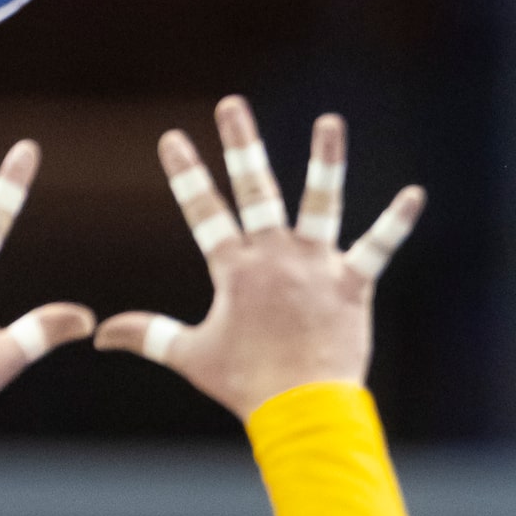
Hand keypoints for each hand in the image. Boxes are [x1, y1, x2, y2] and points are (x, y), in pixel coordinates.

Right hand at [96, 96, 426, 417]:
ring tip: (330, 121)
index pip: (204, 213)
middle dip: (241, 144)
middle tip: (231, 104)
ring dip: (325, 160)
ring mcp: (316, 266)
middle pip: (255, 190)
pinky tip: (416, 195)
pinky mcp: (352, 284)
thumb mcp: (191, 356)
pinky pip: (378, 248)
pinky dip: (397, 223)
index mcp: (235, 270)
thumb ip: (147, 335)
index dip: (187, 176)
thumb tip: (99, 334)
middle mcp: (275, 256)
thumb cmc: (246, 384)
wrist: (301, 410)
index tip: (172, 138)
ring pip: (321, 202)